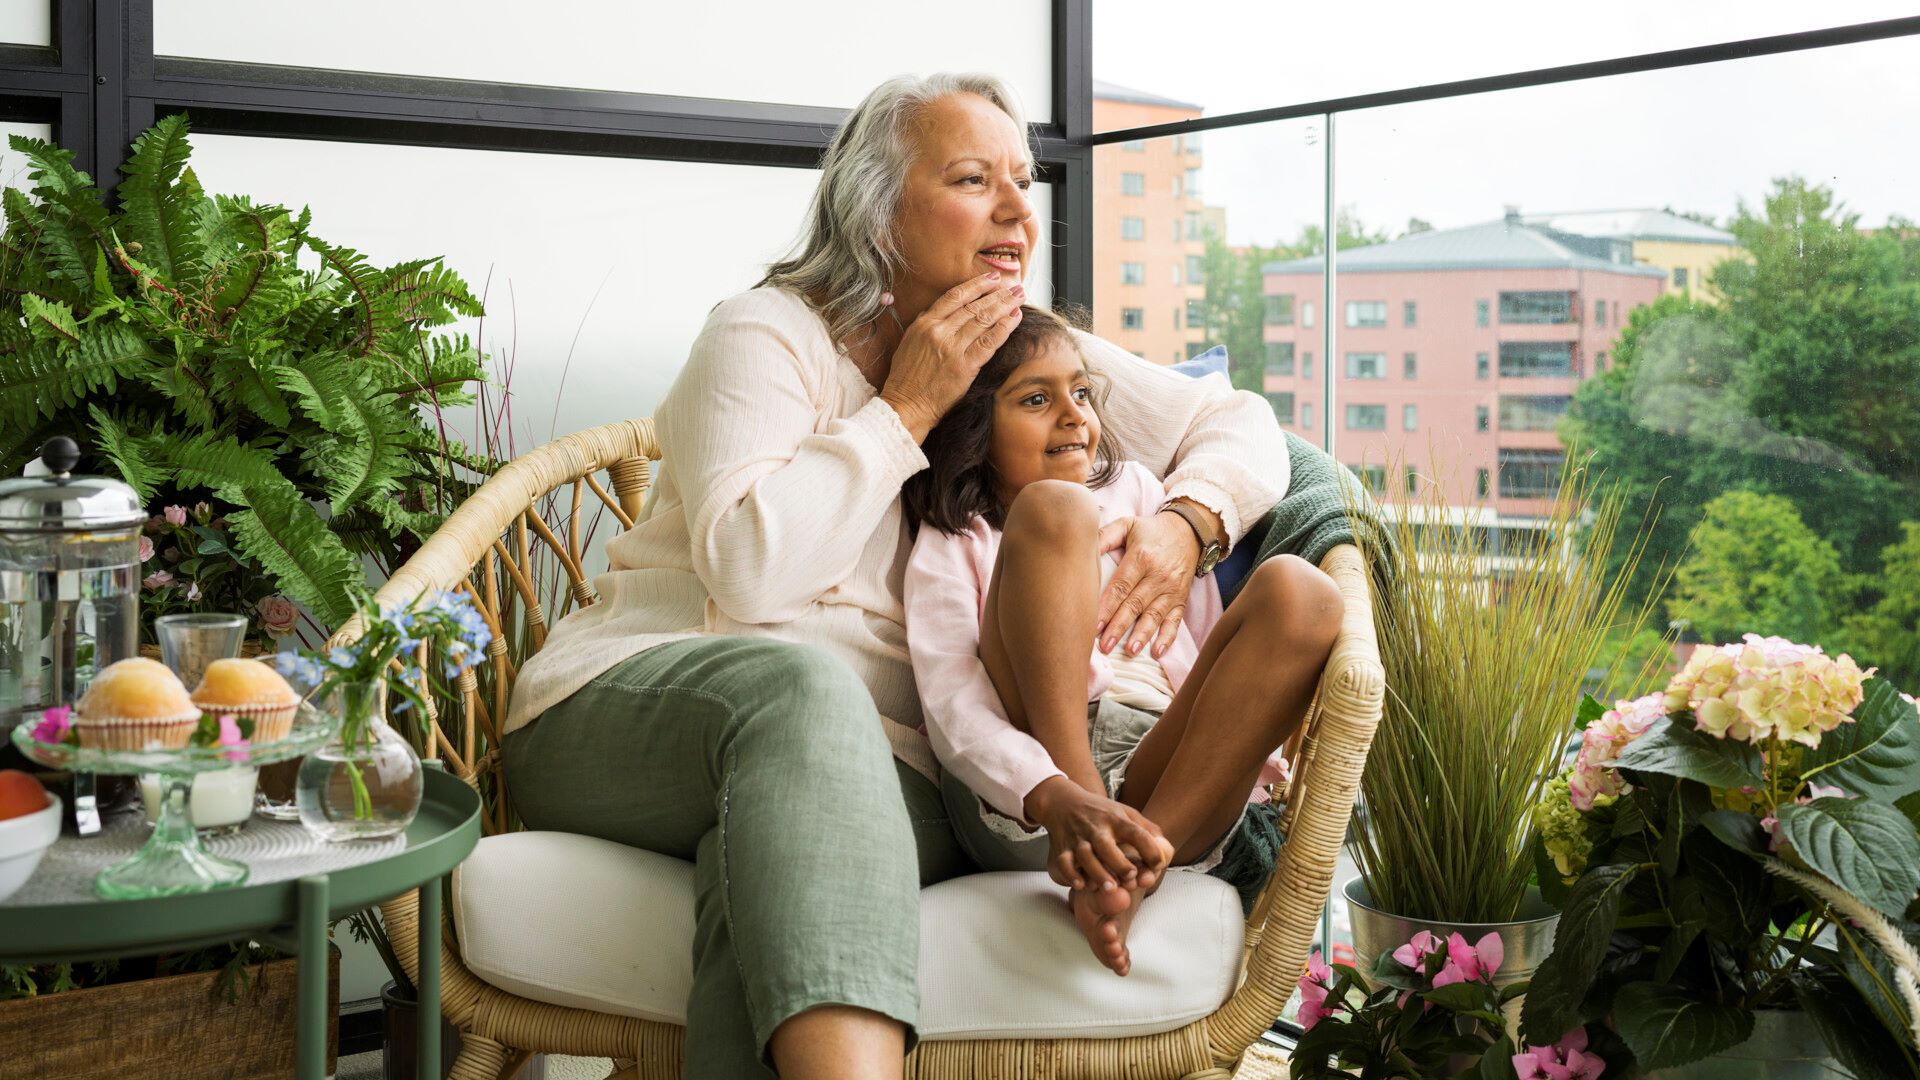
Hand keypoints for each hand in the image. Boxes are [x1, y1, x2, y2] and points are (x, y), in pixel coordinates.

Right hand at [879, 272, 1024, 440]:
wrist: (906, 405)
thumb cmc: (906, 377)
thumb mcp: (909, 342)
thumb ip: (925, 323)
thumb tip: (939, 308)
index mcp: (924, 323)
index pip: (955, 296)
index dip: (977, 285)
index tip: (992, 279)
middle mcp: (939, 331)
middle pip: (974, 306)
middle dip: (998, 294)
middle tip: (1015, 286)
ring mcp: (953, 348)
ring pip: (984, 320)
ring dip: (1005, 306)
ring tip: (1019, 296)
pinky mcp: (965, 366)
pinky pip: (989, 342)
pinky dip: (1005, 328)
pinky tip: (1015, 318)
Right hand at [1024, 776, 1173, 892]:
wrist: (1063, 802)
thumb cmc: (1101, 812)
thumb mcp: (1125, 812)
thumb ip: (1147, 829)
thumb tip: (1167, 848)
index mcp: (1116, 819)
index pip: (1135, 832)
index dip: (1148, 847)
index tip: (1157, 863)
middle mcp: (1097, 828)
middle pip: (1106, 845)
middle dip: (1118, 863)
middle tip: (1131, 877)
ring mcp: (1078, 838)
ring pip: (1085, 856)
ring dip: (1097, 872)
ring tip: (1111, 888)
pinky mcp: (1063, 847)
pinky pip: (1064, 862)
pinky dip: (1071, 874)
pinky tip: (1081, 885)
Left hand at [1095, 511, 1201, 658]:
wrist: (1189, 531)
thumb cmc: (1151, 531)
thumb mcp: (1127, 525)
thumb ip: (1105, 536)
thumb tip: (1082, 547)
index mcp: (1142, 557)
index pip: (1121, 586)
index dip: (1107, 606)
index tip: (1094, 624)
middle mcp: (1158, 575)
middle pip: (1135, 604)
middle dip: (1119, 626)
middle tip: (1105, 645)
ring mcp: (1172, 589)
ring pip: (1154, 615)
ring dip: (1142, 635)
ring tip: (1129, 651)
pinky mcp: (1181, 599)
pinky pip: (1175, 620)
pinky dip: (1168, 637)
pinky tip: (1157, 652)